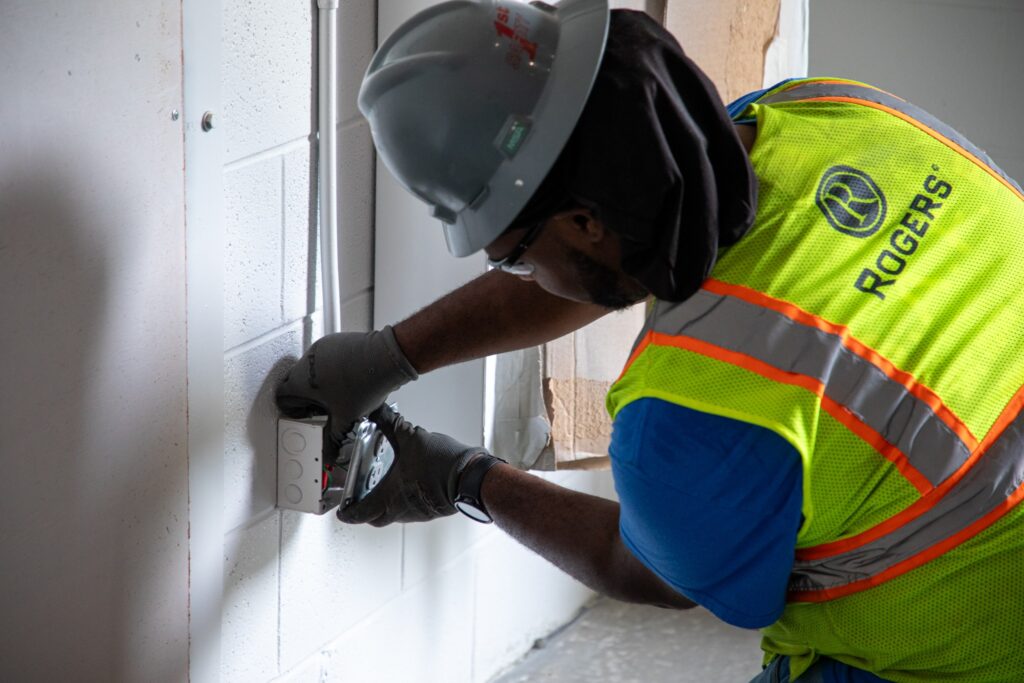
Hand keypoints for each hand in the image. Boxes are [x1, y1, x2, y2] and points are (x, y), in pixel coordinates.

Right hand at [275, 326, 417, 439]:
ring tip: (340, 393)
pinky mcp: (336, 341)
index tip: (306, 416)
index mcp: (301, 380)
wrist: (386, 358)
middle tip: (324, 408)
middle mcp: (307, 361)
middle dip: (309, 398)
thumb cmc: (364, 383)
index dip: (293, 410)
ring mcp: (321, 348)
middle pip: (296, 383)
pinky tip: (350, 379)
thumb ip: (334, 436)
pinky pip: (326, 357)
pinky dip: (332, 369)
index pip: (282, 396)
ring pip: (312, 369)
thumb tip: (331, 449)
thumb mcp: (347, 418)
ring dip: (321, 383)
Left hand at [337, 404, 486, 526]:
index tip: (341, 511)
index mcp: (389, 496)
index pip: (359, 513)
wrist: (471, 477)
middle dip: (365, 509)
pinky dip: (405, 499)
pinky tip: (410, 483)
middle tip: (360, 498)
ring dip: (387, 503)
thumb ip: (391, 425)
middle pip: (375, 518)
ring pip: (395, 514)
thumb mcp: (411, 438)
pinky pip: (412, 509)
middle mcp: (402, 509)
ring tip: (386, 485)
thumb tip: (377, 412)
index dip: (347, 512)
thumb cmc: (441, 466)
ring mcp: (418, 512)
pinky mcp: (433, 510)